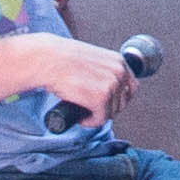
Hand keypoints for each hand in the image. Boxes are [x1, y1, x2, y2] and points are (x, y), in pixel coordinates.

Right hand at [23, 35, 140, 121]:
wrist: (47, 59)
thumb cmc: (62, 58)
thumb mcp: (92, 59)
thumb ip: (103, 70)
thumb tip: (106, 86)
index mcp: (118, 61)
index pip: (131, 87)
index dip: (119, 98)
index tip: (108, 103)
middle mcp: (119, 72)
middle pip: (122, 102)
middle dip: (108, 108)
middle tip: (92, 108)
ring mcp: (111, 86)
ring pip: (110, 113)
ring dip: (97, 115)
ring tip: (83, 110)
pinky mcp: (100, 99)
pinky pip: (100, 119)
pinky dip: (90, 122)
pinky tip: (81, 117)